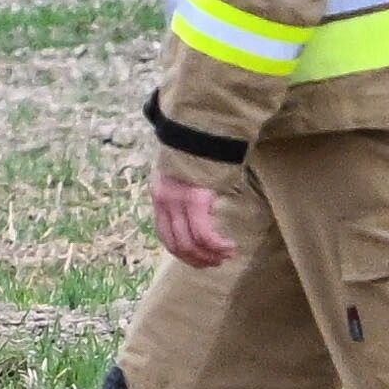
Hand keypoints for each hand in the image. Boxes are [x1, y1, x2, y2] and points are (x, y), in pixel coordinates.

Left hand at [144, 154, 242, 269]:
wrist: (197, 125)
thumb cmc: (195, 144)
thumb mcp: (180, 167)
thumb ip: (182, 185)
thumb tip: (195, 200)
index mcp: (159, 193)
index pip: (164, 233)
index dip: (180, 251)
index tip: (196, 258)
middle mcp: (164, 200)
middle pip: (176, 243)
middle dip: (195, 259)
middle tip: (214, 263)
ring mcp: (178, 201)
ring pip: (190, 243)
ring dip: (208, 255)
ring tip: (225, 257)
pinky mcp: (195, 200)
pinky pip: (203, 234)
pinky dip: (216, 245)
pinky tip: (228, 247)